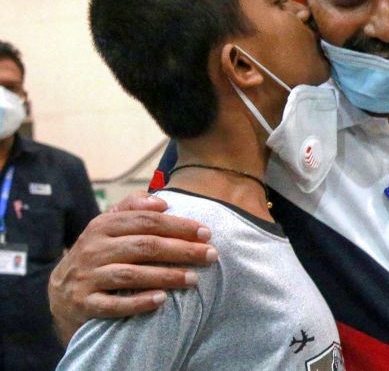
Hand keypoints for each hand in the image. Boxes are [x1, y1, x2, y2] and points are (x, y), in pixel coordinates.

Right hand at [48, 191, 217, 342]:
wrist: (60, 292)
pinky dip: (138, 302)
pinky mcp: (84, 303)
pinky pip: (113, 304)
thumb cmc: (99, 253)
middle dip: (182, 250)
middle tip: (211, 255)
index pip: (146, 221)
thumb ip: (133, 207)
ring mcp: (87, 277)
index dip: (178, 225)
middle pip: (145, 246)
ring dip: (166, 276)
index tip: (206, 232)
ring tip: (194, 279)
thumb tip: (161, 202)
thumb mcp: (109, 225)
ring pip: (131, 275)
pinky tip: (162, 300)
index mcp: (103, 225)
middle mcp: (93, 249)